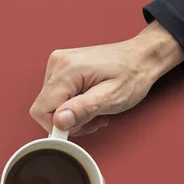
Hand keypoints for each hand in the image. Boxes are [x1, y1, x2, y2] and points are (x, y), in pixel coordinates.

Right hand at [30, 22, 183, 135]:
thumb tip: (59, 121)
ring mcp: (59, 64)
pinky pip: (57, 96)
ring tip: (95, 109)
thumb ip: (83, 110)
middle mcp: (58, 63)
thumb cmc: (132, 75)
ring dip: (71, 114)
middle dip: (67, 120)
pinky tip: (89, 102)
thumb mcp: (111, 98)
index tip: (79, 127)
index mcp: (67, 70)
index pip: (41, 109)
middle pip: (45, 107)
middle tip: (93, 119)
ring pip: (51, 104)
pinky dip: (72, 105)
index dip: (57, 126)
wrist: (142, 57)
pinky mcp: (62, 68)